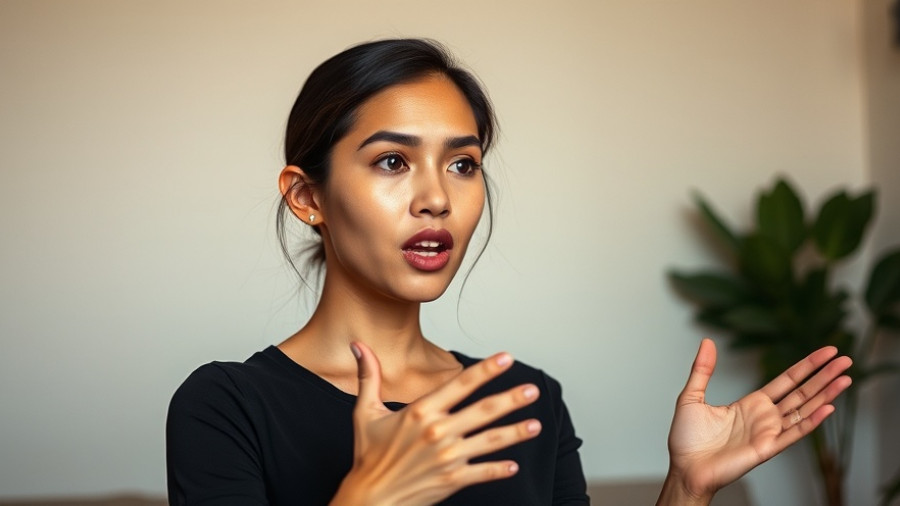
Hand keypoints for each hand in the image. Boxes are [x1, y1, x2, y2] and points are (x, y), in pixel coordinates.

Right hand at [330, 342, 541, 505]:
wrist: (368, 498)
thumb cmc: (368, 456)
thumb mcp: (365, 413)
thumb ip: (368, 377)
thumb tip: (358, 345)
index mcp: (420, 411)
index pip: (460, 384)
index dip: (486, 370)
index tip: (506, 358)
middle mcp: (438, 432)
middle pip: (484, 411)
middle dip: (511, 399)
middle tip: (533, 390)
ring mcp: (447, 457)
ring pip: (490, 441)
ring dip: (516, 433)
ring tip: (536, 425)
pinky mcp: (451, 480)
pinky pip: (483, 473)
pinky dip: (500, 470)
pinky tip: (514, 465)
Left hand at [659, 339, 851, 504]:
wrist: (684, 467)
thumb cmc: (686, 439)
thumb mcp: (692, 396)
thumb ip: (703, 370)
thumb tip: (708, 341)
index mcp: (751, 404)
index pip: (786, 381)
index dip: (806, 366)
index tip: (826, 353)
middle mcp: (765, 417)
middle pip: (802, 392)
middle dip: (824, 376)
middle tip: (845, 359)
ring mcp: (768, 432)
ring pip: (804, 410)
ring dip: (826, 394)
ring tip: (846, 378)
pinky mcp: (767, 448)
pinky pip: (794, 433)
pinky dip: (812, 421)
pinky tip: (828, 407)